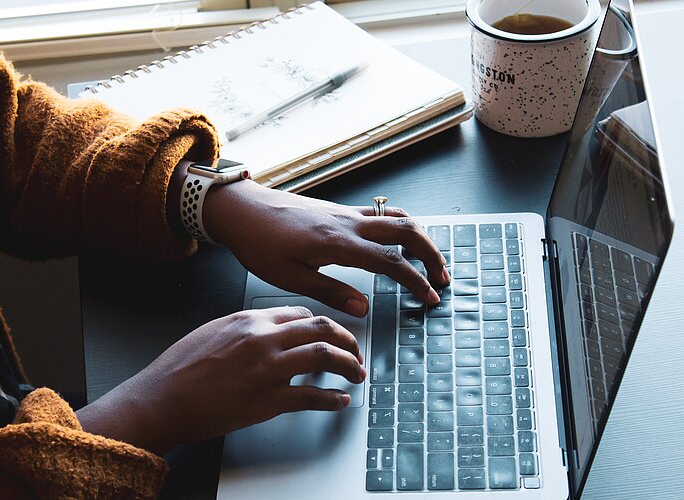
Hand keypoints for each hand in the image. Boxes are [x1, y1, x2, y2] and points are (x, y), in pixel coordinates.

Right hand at [76, 306, 364, 454]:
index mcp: (249, 320)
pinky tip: (339, 401)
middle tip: (356, 352)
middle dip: (347, 340)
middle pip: (322, 328)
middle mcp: (263, 339)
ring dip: (349, 365)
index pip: (301, 314)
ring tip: (357, 374)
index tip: (331, 335)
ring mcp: (267, 369)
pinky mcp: (268, 400)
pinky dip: (332, 400)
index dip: (323, 324)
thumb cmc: (179, 368)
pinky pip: (311, 397)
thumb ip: (245, 328)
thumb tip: (269, 332)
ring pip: (325, 356)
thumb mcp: (212, 331)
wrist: (161, 399)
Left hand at [203, 180, 449, 316]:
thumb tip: (364, 308)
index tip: (429, 297)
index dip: (415, 281)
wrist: (242, 209)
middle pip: (407, 230)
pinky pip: (380, 213)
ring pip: (396, 217)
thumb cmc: (259, 243)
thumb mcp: (290, 278)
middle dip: (431, 253)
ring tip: (428, 260)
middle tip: (442, 277)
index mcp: (338, 243)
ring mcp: (345, 213)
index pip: (391, 261)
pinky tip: (398, 242)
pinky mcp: (339, 210)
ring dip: (420, 237)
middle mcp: (348, 223)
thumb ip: (331, 292)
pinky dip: (400, 226)